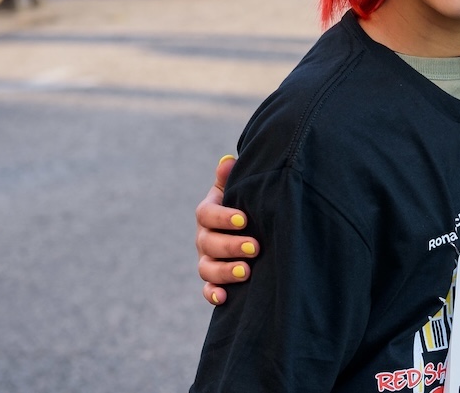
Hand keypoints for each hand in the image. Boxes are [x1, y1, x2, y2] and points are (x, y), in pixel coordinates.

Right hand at [195, 155, 257, 304]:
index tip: (244, 219)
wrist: (252, 226)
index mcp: (208, 212)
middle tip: (255, 247)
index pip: (206, 214)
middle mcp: (204, 237)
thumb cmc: (248, 203)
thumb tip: (227, 161)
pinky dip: (212, 294)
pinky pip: (208, 289)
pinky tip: (223, 298)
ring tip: (246, 271)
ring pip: (207, 268)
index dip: (223, 217)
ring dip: (224, 271)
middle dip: (230, 246)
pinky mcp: (214, 280)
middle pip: (208, 243)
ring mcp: (207, 259)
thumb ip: (233, 178)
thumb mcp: (240, 189)